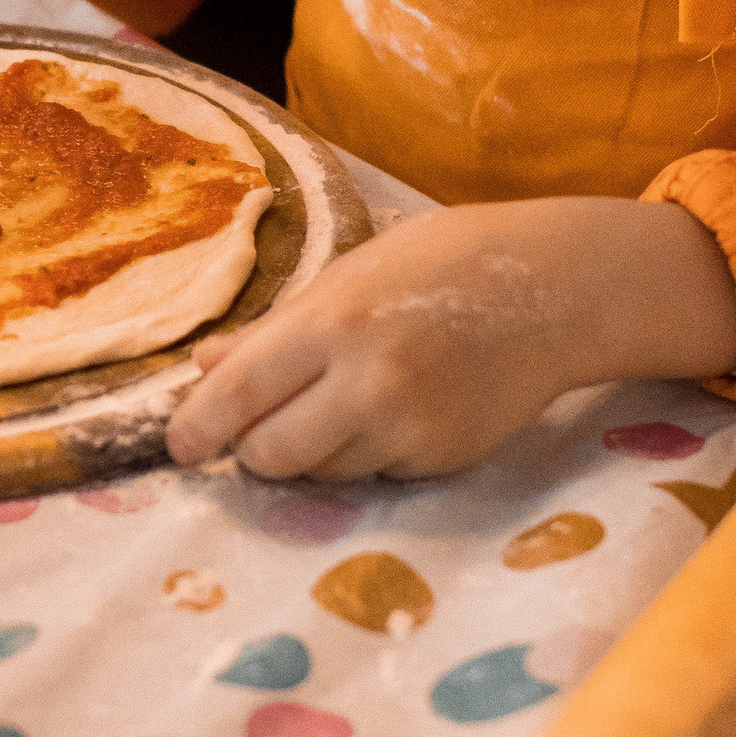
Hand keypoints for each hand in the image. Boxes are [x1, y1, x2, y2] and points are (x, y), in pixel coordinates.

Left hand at [167, 198, 735, 481]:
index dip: (198, 426)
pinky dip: (366, 453)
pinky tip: (397, 408)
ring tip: (344, 400)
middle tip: (258, 428)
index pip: (241, 393)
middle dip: (252, 448)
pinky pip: (375, 474)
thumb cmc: (443, 263)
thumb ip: (275, 329)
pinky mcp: (442, 459)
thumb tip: (202, 369)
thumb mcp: (350, 275)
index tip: (180, 444)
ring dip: (311, 452)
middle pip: (271, 453)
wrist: (556, 288)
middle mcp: (370, 383)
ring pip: (321, 473)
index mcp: (336, 322)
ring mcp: (410, 429)